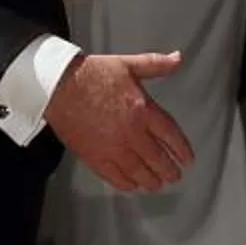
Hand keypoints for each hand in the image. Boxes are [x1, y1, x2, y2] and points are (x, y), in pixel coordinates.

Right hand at [44, 51, 195, 192]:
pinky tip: (132, 186)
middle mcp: (132, 133)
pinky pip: (114, 177)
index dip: (181, 150)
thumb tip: (177, 58)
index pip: (171, 136)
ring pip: (139, 172)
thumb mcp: (128, 64)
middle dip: (169, 171)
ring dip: (151, 181)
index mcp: (143, 110)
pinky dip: (126, 184)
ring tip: (157, 185)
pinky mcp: (94, 157)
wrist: (58, 85)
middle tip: (174, 176)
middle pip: (157, 159)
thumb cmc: (91, 74)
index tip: (187, 159)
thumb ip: (156, 64)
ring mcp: (113, 148)